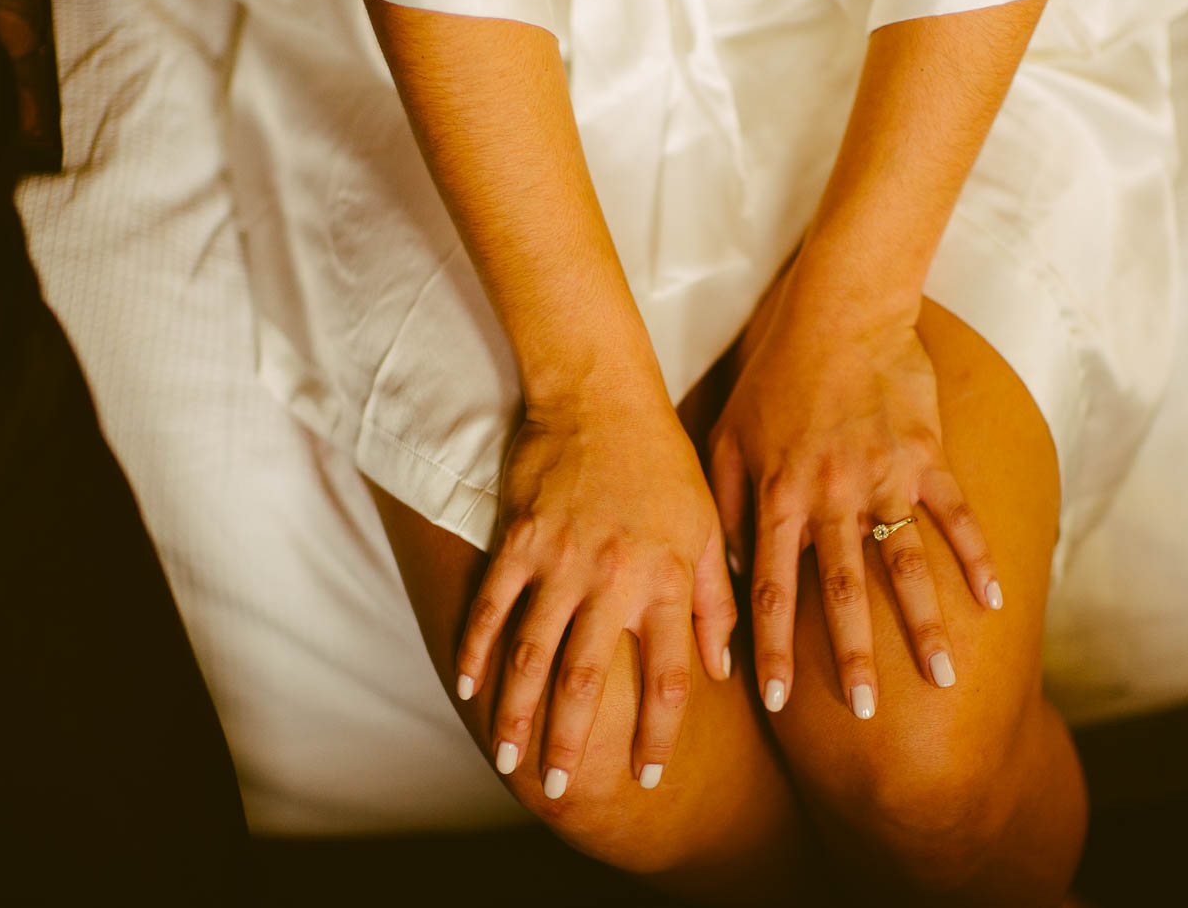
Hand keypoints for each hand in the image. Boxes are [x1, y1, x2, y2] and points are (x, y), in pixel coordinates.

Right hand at [456, 382, 734, 796]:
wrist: (602, 398)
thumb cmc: (663, 464)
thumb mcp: (705, 529)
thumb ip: (713, 601)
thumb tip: (723, 668)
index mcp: (666, 581)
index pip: (668, 678)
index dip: (658, 734)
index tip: (647, 775)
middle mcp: (614, 580)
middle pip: (591, 680)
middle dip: (575, 742)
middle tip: (561, 790)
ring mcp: (560, 561)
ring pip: (533, 654)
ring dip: (519, 713)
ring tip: (511, 762)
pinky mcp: (518, 541)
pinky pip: (491, 607)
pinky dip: (475, 650)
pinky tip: (465, 691)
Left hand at [709, 264, 999, 717]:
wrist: (838, 310)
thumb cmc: (774, 374)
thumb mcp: (726, 436)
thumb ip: (723, 506)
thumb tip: (722, 570)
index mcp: (777, 497)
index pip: (768, 589)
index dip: (770, 649)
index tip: (776, 701)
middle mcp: (830, 498)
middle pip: (840, 593)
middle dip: (852, 657)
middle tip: (865, 713)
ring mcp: (883, 479)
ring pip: (904, 566)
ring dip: (923, 627)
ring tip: (943, 677)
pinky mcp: (927, 457)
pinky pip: (955, 516)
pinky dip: (976, 558)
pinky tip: (994, 601)